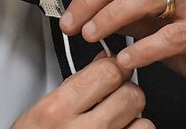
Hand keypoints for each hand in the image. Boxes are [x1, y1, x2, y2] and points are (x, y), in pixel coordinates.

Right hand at [12, 55, 152, 128]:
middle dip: (126, 93)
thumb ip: (75, 85)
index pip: (108, 72)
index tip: (114, 69)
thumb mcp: (40, 113)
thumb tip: (105, 62)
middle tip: (114, 98)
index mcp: (57, 111)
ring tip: (116, 124)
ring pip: (144, 123)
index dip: (115, 67)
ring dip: (134, 121)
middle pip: (132, 95)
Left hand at [59, 0, 185, 128]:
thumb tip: (96, 18)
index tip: (68, 16)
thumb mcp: (165, 25)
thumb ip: (135, 18)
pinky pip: (171, 35)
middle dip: (92, 0)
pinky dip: (144, 48)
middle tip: (72, 25)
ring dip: (113, 15)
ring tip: (93, 36)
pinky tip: (127, 61)